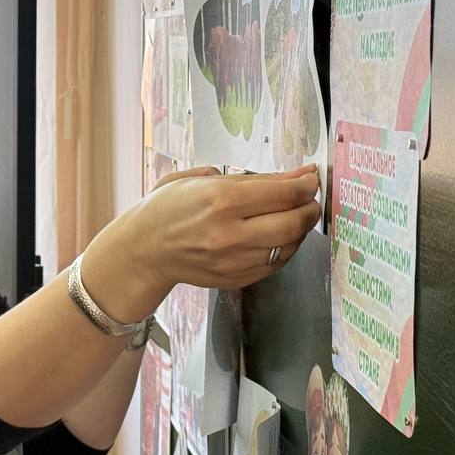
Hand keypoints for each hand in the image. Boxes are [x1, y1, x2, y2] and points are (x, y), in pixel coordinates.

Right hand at [81, 164, 319, 320]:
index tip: (311, 178)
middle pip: (294, 222)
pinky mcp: (234, 279)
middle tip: (308, 199)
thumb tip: (298, 175)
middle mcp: (229, 233)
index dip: (306, 185)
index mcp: (220, 200)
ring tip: (293, 216)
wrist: (143, 250)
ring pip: (289, 246)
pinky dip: (285, 248)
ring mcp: (233, 261)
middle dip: (309, 208)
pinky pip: (275, 264)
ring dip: (300, 229)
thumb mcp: (203, 180)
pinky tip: (277, 236)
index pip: (284, 194)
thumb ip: (253, 177)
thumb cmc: (169, 208)